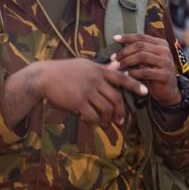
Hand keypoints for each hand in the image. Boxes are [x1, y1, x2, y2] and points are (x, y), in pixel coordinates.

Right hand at [32, 57, 146, 126]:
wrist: (42, 77)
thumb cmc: (62, 71)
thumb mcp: (84, 65)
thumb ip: (102, 68)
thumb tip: (118, 66)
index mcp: (97, 69)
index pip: (121, 77)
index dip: (135, 85)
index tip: (145, 92)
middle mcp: (94, 79)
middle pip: (116, 98)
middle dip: (120, 111)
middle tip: (120, 120)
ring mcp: (86, 90)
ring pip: (105, 108)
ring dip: (107, 119)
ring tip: (105, 124)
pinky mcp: (77, 101)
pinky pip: (92, 115)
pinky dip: (95, 122)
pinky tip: (93, 123)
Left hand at [112, 33, 180, 105]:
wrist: (167, 90)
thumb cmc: (153, 72)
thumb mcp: (146, 60)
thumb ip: (137, 51)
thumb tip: (117, 43)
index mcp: (161, 44)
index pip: (141, 37)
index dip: (127, 37)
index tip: (114, 39)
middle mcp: (165, 51)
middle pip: (140, 46)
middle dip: (124, 51)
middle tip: (113, 58)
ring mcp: (166, 62)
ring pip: (142, 56)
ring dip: (127, 61)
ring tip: (118, 66)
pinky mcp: (165, 75)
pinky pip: (145, 72)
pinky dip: (133, 73)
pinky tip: (126, 75)